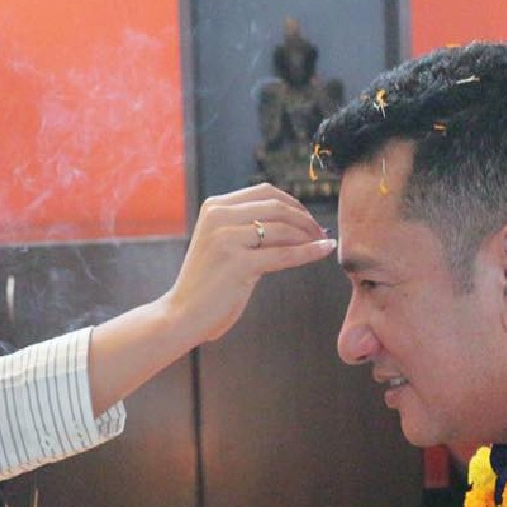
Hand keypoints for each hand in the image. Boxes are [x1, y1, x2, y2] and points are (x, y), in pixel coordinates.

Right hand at [166, 184, 334, 344]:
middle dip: (305, 219)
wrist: (182, 314)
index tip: (308, 219)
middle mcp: (218, 217)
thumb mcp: (226, 245)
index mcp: (214, 207)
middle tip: (320, 233)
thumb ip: (252, 229)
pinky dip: (308, 252)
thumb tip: (300, 223)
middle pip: (277, 207)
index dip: (293, 203)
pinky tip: (324, 250)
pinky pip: (284, 255)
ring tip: (320, 244)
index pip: (265, 192)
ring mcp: (226, 239)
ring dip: (308, 236)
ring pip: (283, 230)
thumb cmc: (209, 283)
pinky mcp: (236, 263)